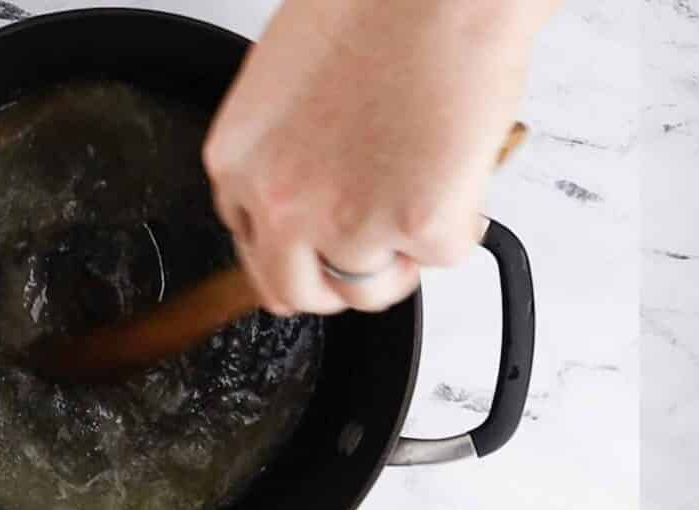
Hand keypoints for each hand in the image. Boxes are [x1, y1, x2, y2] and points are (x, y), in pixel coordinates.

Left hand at [204, 0, 550, 315]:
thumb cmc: (373, 8)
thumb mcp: (287, 82)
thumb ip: (285, 151)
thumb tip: (309, 190)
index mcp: (240, 162)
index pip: (253, 249)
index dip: (295, 249)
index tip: (321, 243)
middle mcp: (283, 205)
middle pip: (299, 292)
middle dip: (338, 277)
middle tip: (373, 244)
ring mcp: (349, 226)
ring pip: (372, 289)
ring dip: (402, 254)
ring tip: (420, 185)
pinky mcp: (418, 231)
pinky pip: (442, 257)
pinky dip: (458, 221)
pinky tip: (454, 163)